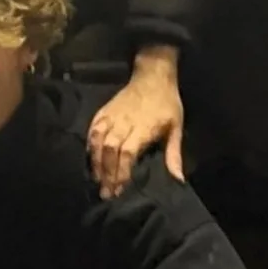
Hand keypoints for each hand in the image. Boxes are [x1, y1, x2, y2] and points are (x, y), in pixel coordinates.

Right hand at [87, 46, 184, 196]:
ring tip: (96, 181)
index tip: (120, 190)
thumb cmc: (167, 103)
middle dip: (106, 173)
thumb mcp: (176, 127)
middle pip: (110, 150)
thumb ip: (174, 154)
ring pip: (97, 140)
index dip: (122, 172)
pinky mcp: (103, 111)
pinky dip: (89, 146)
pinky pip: (92, 129)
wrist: (153, 74)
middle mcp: (124, 122)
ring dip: (96, 162)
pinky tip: (90, 160)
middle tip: (106, 194)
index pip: (128, 152)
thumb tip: (178, 180)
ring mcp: (111, 116)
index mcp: (143, 127)